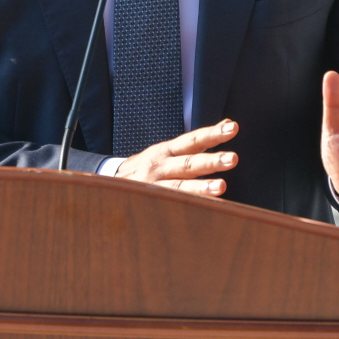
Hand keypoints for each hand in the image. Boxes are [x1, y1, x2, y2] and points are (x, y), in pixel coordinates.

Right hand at [114, 119, 238, 196]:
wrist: (106, 183)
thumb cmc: (145, 169)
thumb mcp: (163, 153)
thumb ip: (191, 147)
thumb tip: (225, 126)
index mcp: (165, 151)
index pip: (192, 140)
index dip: (212, 134)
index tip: (232, 127)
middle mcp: (160, 165)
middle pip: (188, 162)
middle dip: (211, 161)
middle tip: (233, 158)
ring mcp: (153, 185)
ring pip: (179, 186)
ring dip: (200, 187)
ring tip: (221, 187)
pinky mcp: (148, 201)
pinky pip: (169, 204)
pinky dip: (185, 206)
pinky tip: (203, 211)